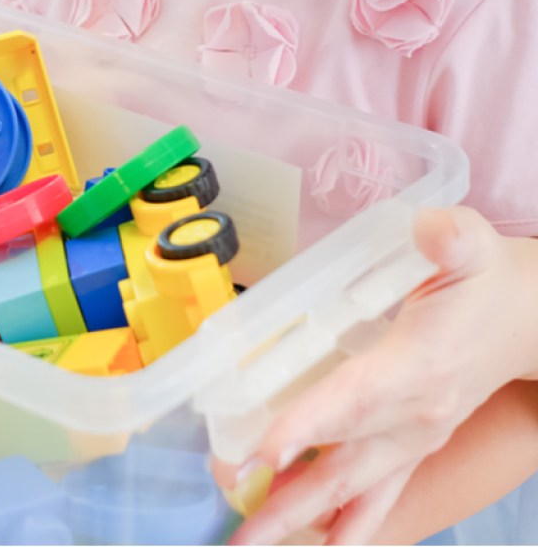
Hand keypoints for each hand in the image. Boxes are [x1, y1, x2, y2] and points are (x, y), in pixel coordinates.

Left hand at [216, 206, 537, 544]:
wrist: (526, 319)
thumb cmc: (485, 280)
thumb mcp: (472, 245)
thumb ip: (452, 238)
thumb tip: (432, 231)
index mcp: (417, 366)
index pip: (355, 399)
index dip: (310, 425)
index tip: (265, 451)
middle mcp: (414, 416)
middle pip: (344, 464)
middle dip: (288, 497)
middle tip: (238, 528)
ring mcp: (414, 438)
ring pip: (354, 490)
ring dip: (303, 520)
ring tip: (253, 544)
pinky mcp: (412, 444)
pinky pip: (378, 495)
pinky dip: (347, 523)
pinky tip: (319, 544)